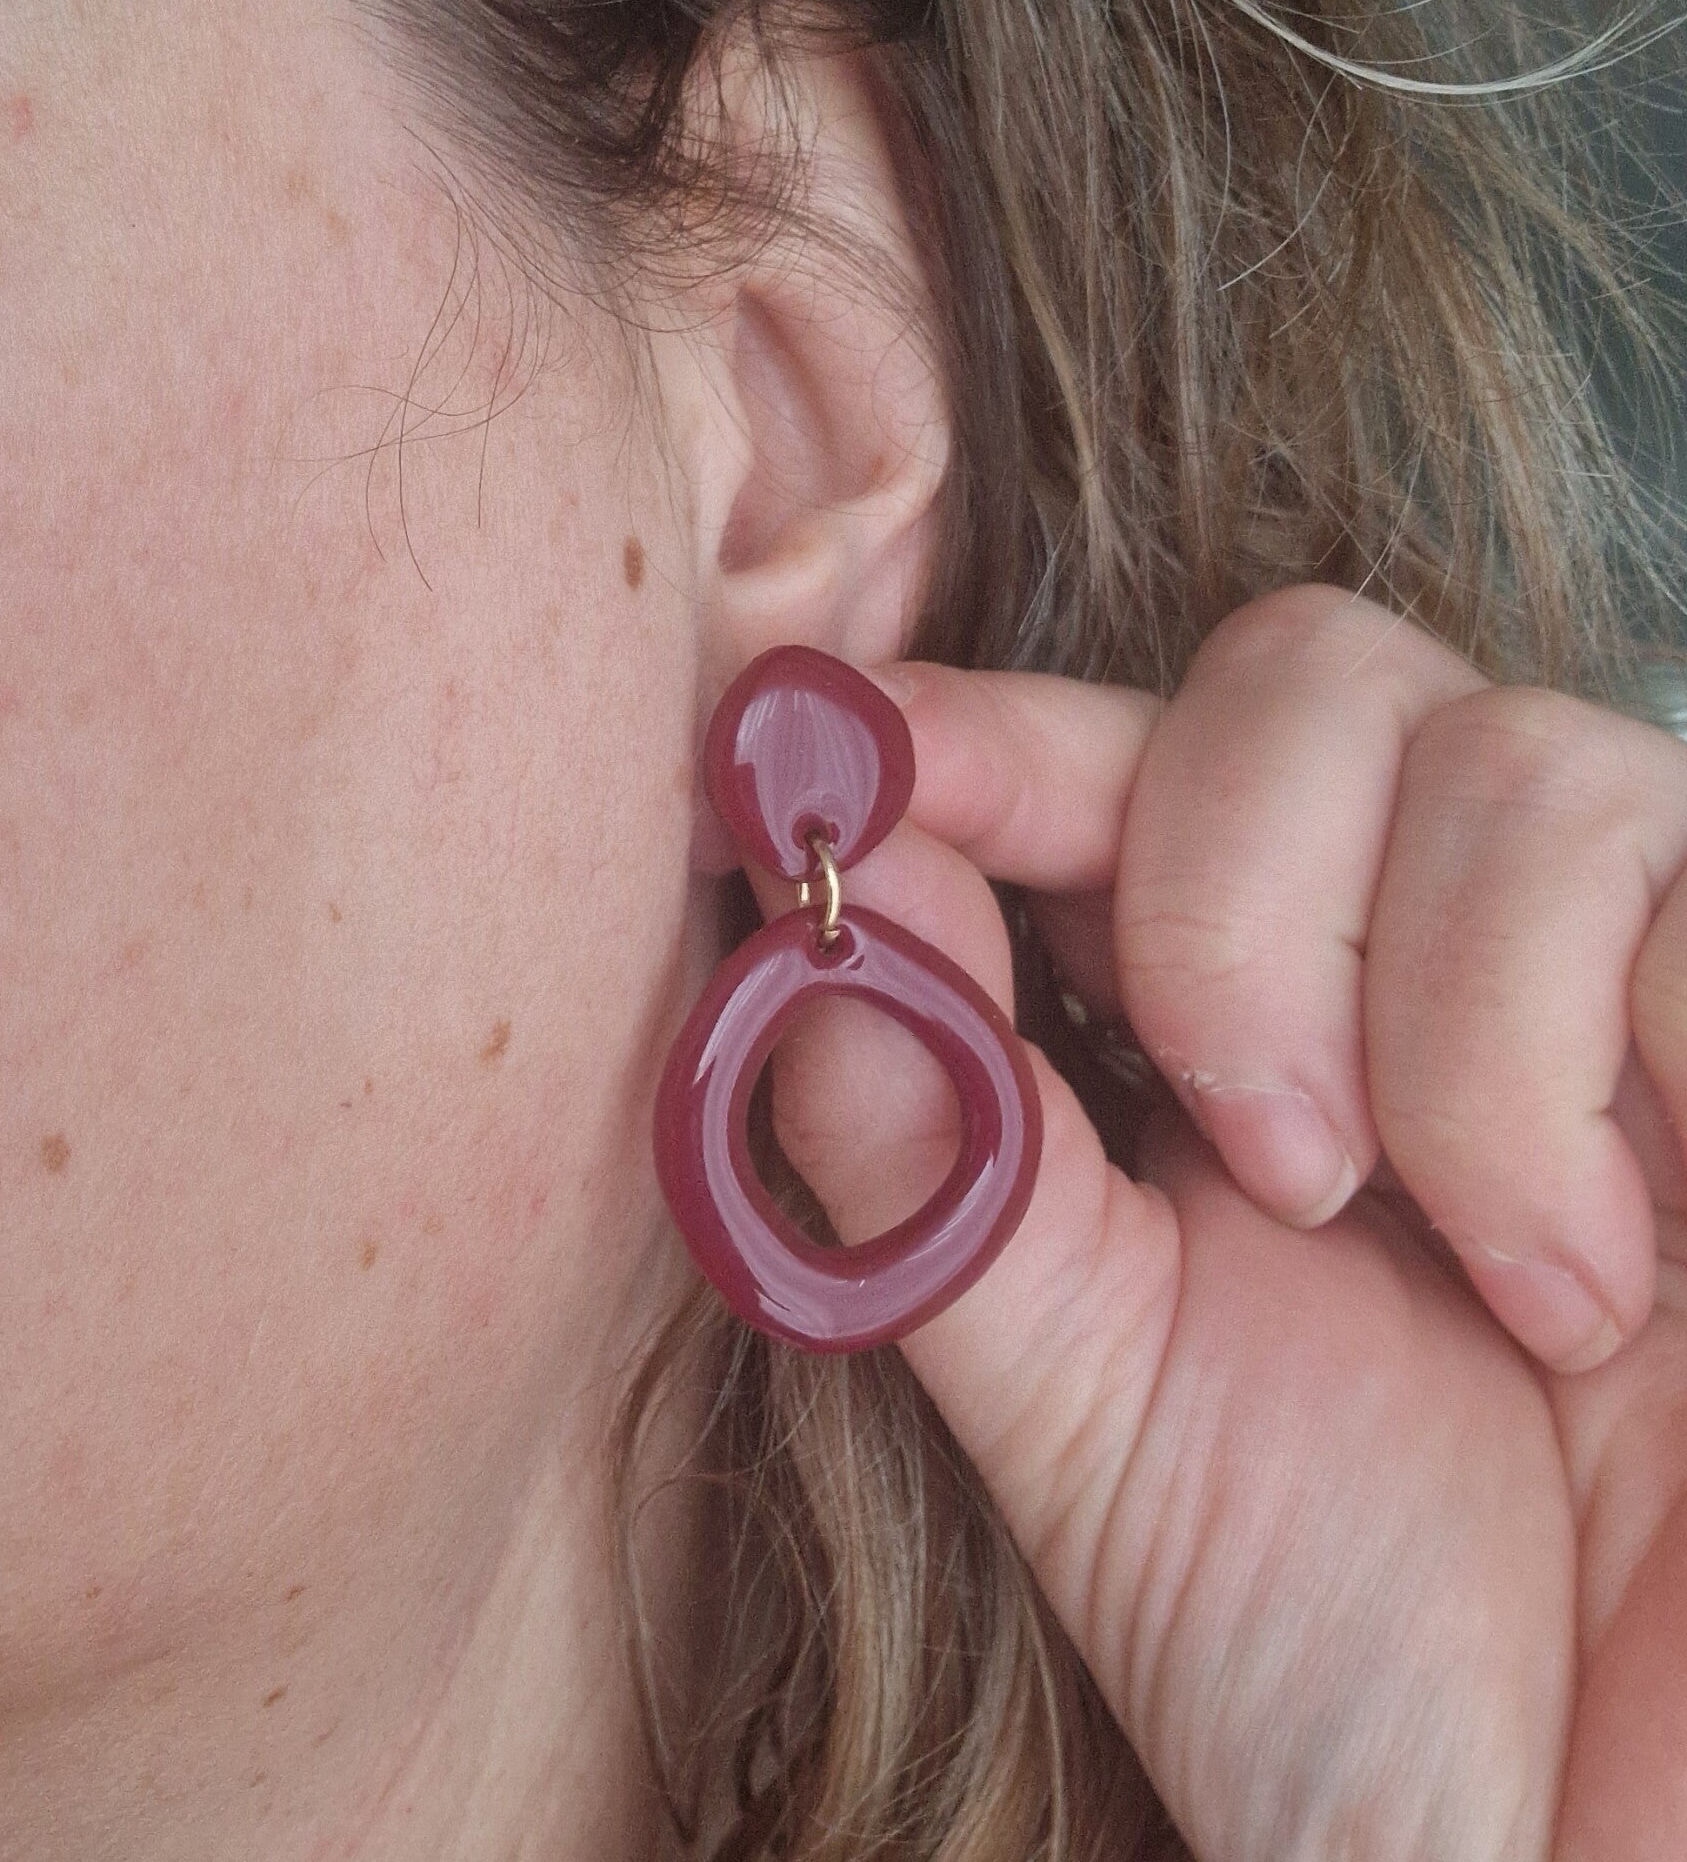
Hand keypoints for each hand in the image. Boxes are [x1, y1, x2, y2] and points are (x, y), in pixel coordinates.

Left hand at [753, 586, 1686, 1861]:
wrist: (1562, 1825)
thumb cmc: (1334, 1627)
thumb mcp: (1082, 1393)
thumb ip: (940, 1159)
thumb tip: (811, 924)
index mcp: (1226, 1003)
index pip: (1114, 747)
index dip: (988, 728)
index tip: (859, 753)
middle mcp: (1422, 942)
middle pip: (1313, 670)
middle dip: (1237, 897)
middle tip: (1265, 1164)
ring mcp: (1622, 976)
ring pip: (1513, 756)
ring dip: (1443, 1025)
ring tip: (1476, 1272)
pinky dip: (1582, 1071)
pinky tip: (1591, 1286)